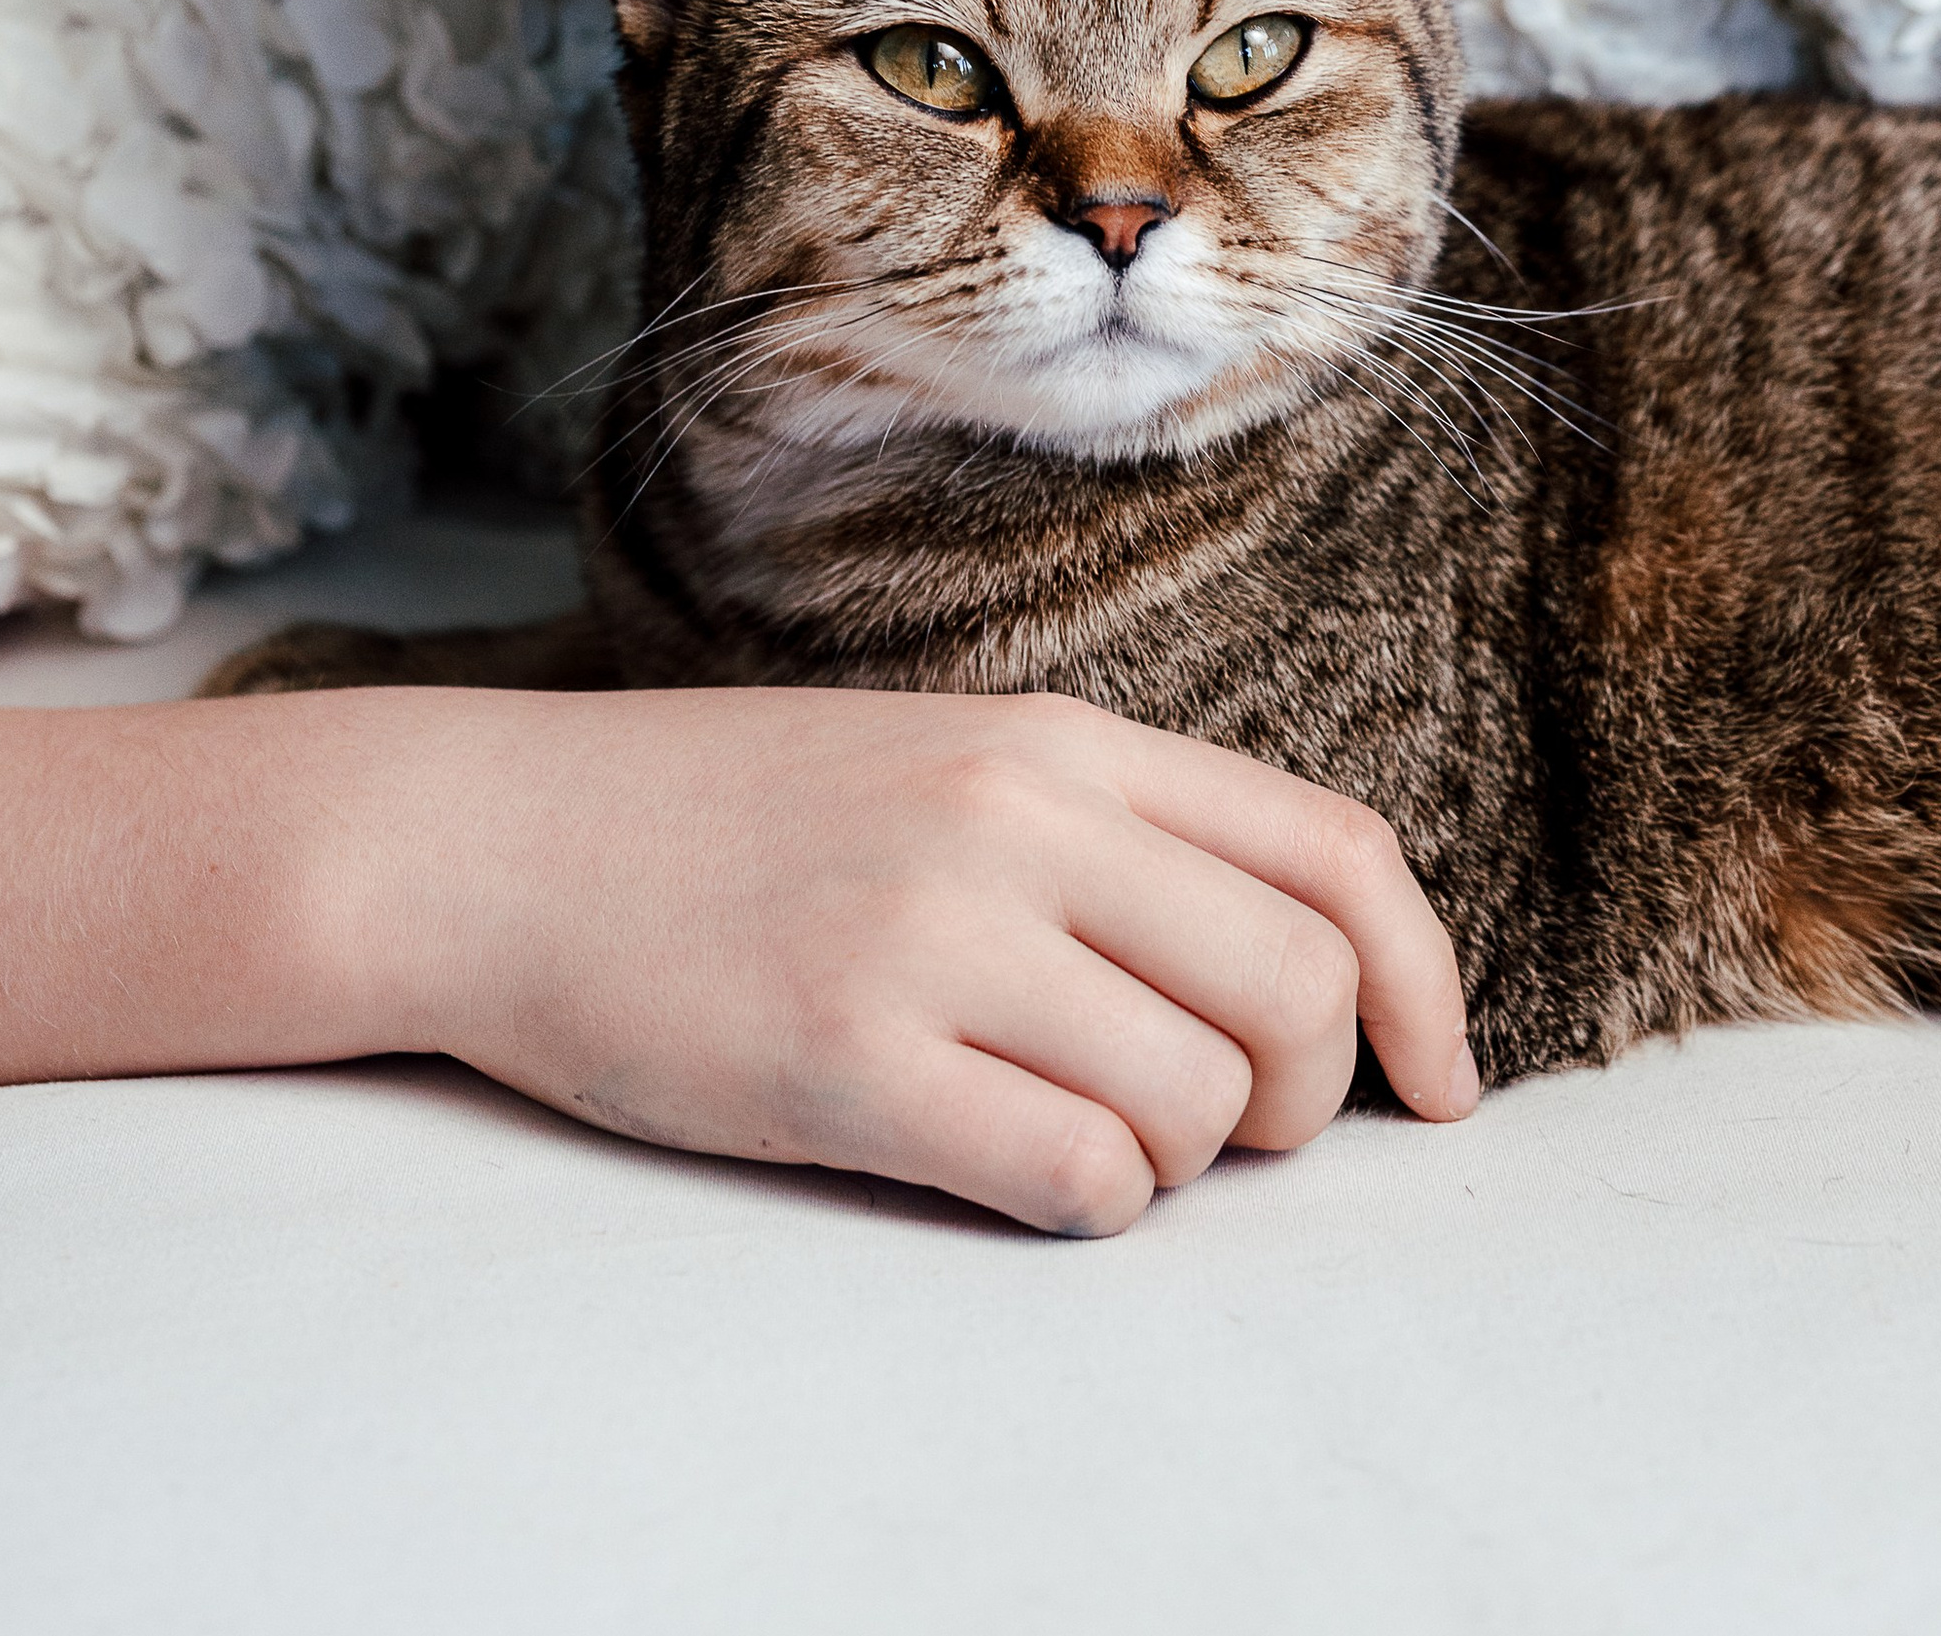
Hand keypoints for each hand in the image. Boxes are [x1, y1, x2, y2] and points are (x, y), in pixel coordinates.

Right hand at [368, 680, 1475, 1232]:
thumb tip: (1304, 975)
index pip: (1336, 850)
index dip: (1425, 986)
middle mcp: (1020, 815)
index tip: (1438, 1086)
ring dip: (1173, 1159)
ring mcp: (935, 932)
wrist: (501, 841)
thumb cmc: (733, 823)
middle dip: (1301, 1103)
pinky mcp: (850, 1056)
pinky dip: (1083, 1201)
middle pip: (1299, 990)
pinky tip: (1006, 1165)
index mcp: (1063, 739)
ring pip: (1196, 1102)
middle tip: (1221, 1131)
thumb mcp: (949, 763)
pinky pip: (1074, 1175)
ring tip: (1069, 1126)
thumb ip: (1113, 838)